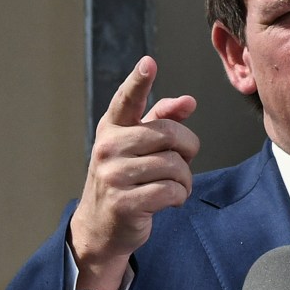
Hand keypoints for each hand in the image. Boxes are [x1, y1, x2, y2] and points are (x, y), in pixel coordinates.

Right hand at [69, 56, 199, 289]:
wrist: (101, 226)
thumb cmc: (126, 179)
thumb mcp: (138, 147)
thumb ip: (163, 121)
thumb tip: (188, 102)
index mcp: (112, 128)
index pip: (127, 100)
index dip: (139, 82)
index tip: (149, 63)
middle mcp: (108, 147)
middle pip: (169, 134)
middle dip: (188, 148)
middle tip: (184, 161)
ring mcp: (113, 175)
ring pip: (174, 165)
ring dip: (185, 178)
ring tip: (175, 185)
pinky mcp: (124, 202)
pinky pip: (171, 191)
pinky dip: (180, 196)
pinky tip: (171, 200)